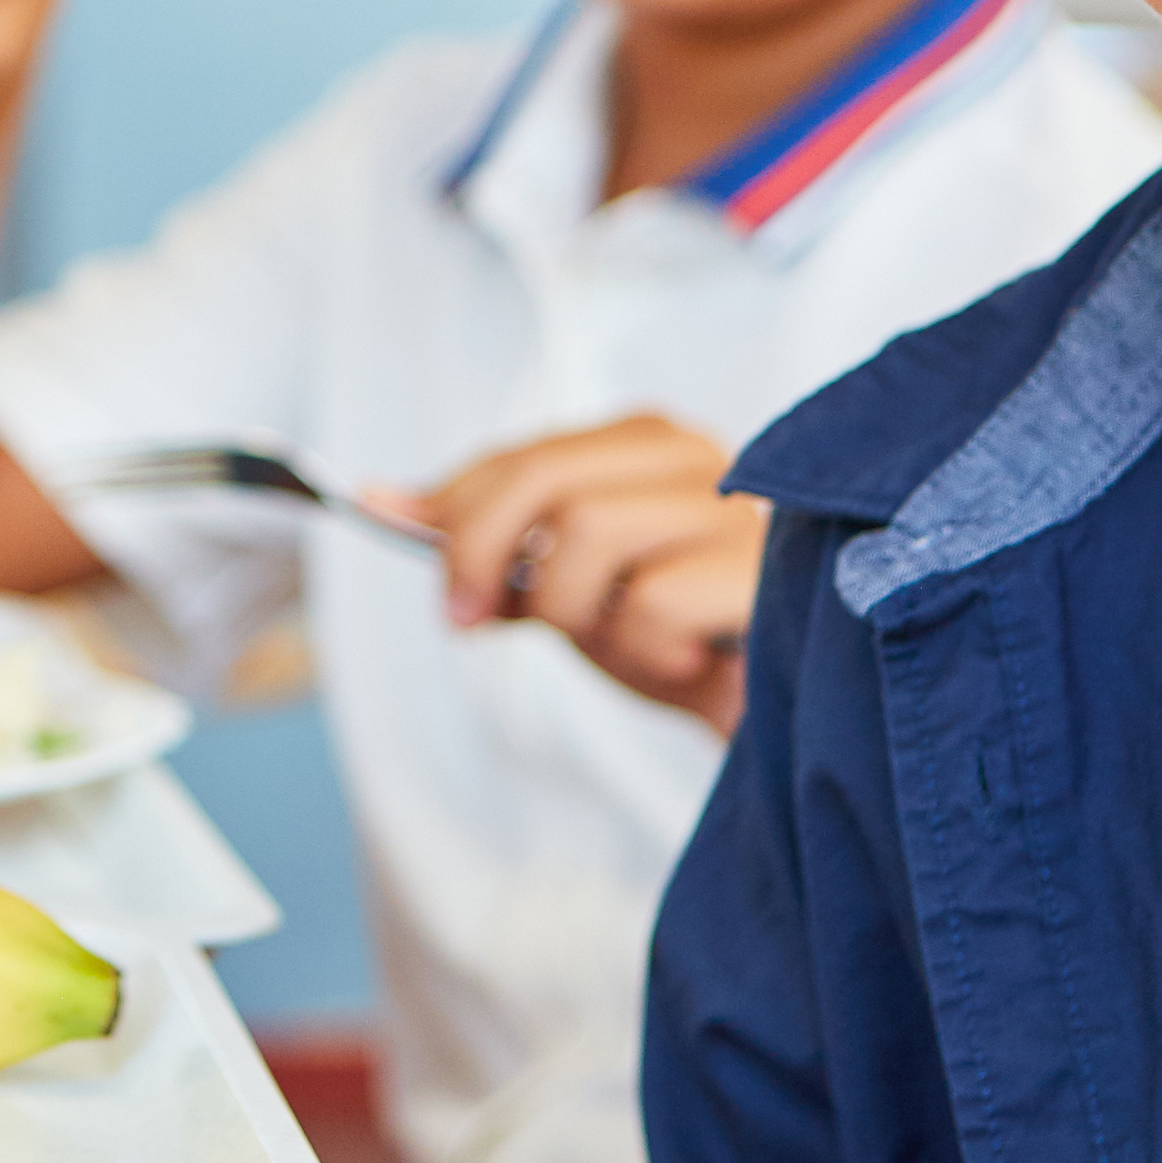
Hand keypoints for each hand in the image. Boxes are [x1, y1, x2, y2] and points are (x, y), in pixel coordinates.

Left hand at [387, 412, 764, 733]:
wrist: (775, 714)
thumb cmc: (676, 639)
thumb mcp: (566, 590)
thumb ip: (491, 547)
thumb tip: (386, 499)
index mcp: (647, 448)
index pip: (524, 453)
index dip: (452, 503)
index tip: (405, 540)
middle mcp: (695, 458)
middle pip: (544, 477)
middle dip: (481, 550)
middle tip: (466, 618)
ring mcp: (735, 507)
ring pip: (585, 530)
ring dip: (572, 608)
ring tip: (616, 640)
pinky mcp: (763, 566)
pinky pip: (649, 599)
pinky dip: (642, 645)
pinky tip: (680, 658)